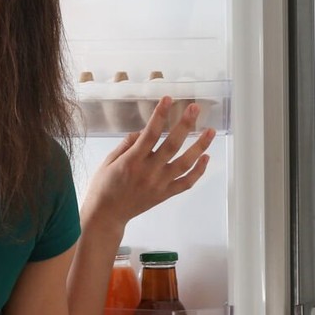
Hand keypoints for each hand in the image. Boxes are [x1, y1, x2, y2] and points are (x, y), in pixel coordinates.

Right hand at [83, 97, 214, 230]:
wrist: (107, 216)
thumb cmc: (103, 186)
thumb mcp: (108, 161)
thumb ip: (126, 145)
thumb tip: (142, 132)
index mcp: (132, 161)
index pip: (150, 133)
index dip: (160, 114)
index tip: (168, 99)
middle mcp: (149, 172)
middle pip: (172, 145)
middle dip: (185, 124)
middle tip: (195, 108)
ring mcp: (160, 184)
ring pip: (185, 163)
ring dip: (199, 146)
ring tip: (210, 131)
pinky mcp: (165, 194)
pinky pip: (186, 183)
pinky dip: (198, 171)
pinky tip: (206, 157)